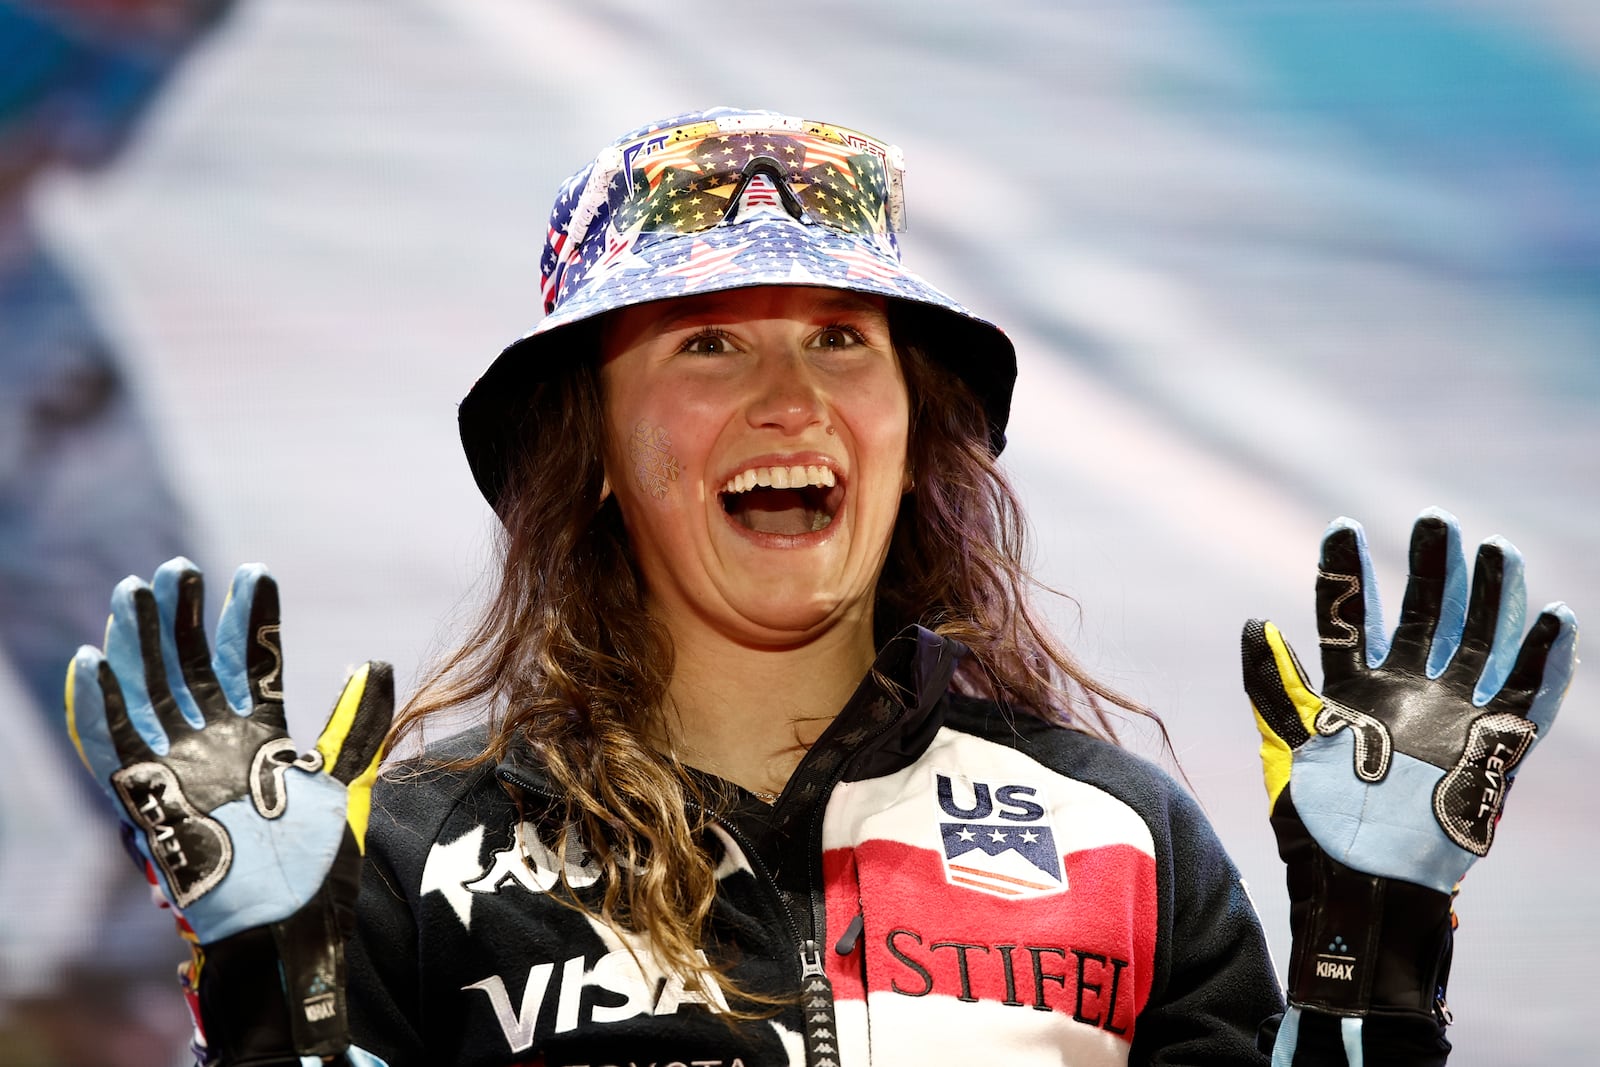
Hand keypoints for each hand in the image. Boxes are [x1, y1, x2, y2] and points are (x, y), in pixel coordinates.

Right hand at [66, 557, 392, 1061]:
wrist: (289, 922)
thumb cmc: (317, 861)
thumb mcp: (345, 779)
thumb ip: (356, 721)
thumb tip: (378, 660)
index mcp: (260, 734)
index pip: (249, 662)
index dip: (250, 618)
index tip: (255, 571)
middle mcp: (214, 743)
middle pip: (188, 666)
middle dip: (181, 617)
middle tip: (177, 568)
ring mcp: (178, 767)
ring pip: (148, 691)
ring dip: (137, 642)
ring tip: (134, 590)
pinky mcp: (147, 799)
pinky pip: (113, 747)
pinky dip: (99, 706)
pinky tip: (92, 660)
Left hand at [1241, 508, 1576, 1023]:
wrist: (1358, 885)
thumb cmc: (1314, 822)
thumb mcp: (1285, 745)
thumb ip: (1272, 684)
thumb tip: (1253, 622)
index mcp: (1351, 690)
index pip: (1347, 616)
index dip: (1345, 573)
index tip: (1341, 525)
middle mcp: (1403, 695)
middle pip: (1424, 617)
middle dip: (1431, 568)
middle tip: (1435, 518)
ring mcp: (1448, 718)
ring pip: (1477, 643)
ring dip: (1490, 597)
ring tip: (1499, 550)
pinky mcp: (1487, 750)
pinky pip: (1523, 698)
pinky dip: (1543, 661)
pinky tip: (1557, 618)